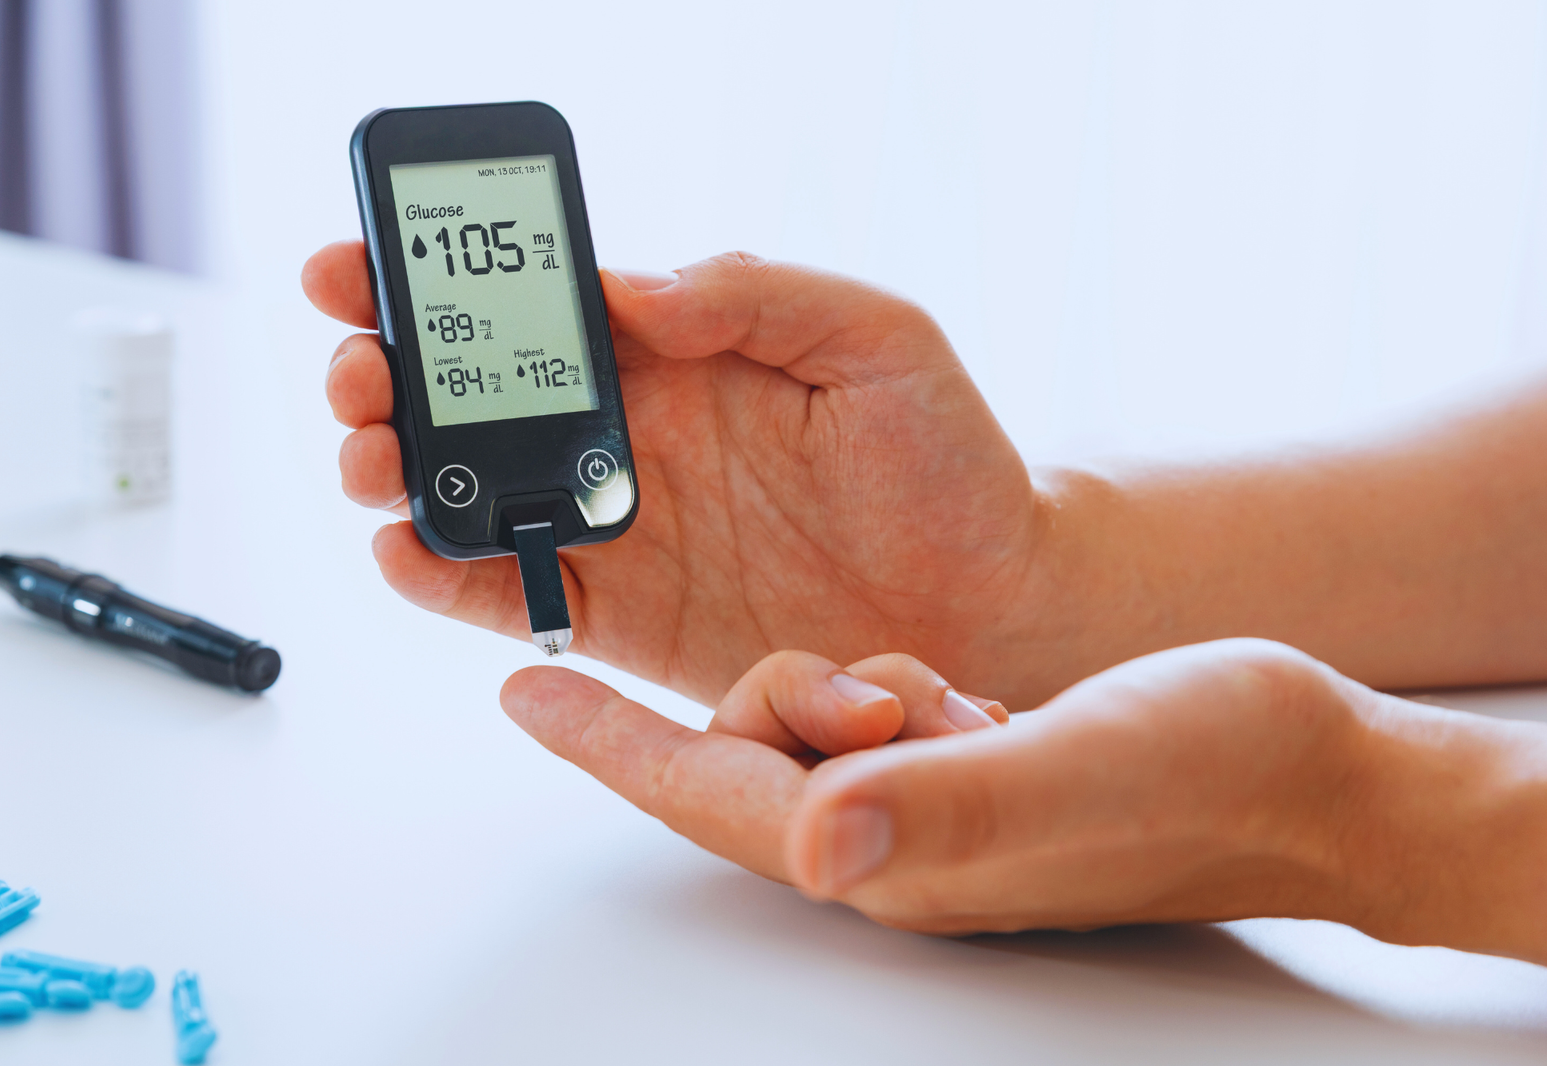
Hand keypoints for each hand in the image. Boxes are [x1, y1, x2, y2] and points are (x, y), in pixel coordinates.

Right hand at [302, 246, 1052, 706]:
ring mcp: (616, 526)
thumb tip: (626, 288)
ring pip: (468, 491)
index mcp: (674, 354)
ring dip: (395, 469)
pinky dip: (445, 575)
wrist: (992, 602)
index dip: (437, 282)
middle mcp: (626, 435)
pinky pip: (511, 592)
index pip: (534, 306)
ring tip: (368, 453)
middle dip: (388, 372)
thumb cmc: (948, 461)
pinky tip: (406, 549)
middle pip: (472, 397)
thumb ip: (755, 293)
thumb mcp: (875, 337)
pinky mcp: (623, 614)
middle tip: (359, 370)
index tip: (362, 264)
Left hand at [502, 638, 1546, 962]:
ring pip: (817, 726)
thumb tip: (815, 836)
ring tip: (950, 688)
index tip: (524, 682)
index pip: (709, 794)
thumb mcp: (1066, 775)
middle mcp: (892, 838)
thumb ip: (941, 807)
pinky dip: (889, 685)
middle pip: (756, 752)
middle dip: (780, 696)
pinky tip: (954, 686)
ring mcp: (927, 811)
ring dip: (853, 685)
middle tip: (890, 680)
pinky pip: (876, 720)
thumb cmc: (1205, 781)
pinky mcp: (967, 772)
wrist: (1309, 776)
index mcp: (890, 851)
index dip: (609, 740)